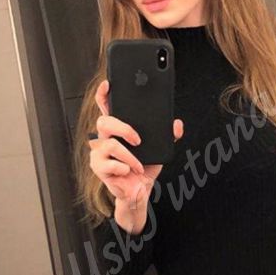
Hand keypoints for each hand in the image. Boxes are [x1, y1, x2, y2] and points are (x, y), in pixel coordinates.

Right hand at [88, 79, 183, 210]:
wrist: (139, 191)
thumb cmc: (145, 166)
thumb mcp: (160, 148)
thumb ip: (168, 134)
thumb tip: (176, 124)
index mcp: (117, 128)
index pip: (106, 106)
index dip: (104, 94)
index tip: (108, 84)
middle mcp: (104, 137)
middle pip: (104, 121)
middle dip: (123, 128)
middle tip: (138, 140)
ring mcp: (99, 152)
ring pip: (110, 144)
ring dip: (130, 156)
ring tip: (139, 164)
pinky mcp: (99, 167)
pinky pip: (111, 164)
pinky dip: (125, 168)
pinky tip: (129, 171)